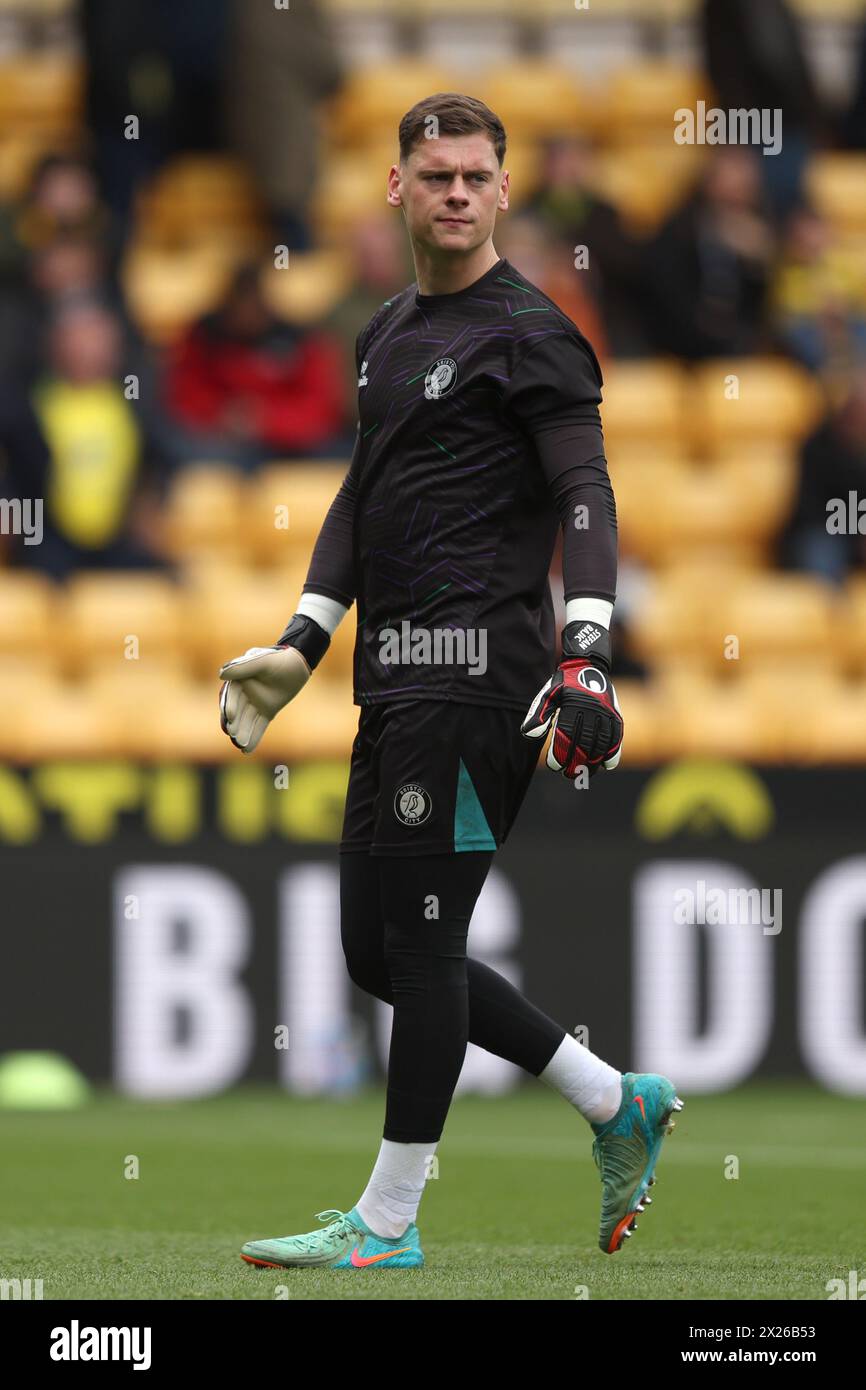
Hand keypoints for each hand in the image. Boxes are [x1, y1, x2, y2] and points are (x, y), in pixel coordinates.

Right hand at [218, 613, 328, 753]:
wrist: (298, 664)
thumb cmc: (279, 659)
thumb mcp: (263, 661)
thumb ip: (243, 667)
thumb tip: (221, 675)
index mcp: (238, 679)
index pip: (231, 695)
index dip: (229, 705)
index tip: (229, 716)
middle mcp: (244, 693)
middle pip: (237, 711)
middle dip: (234, 723)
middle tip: (233, 734)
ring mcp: (255, 703)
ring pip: (247, 721)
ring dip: (242, 733)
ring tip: (239, 745)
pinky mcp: (267, 712)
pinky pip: (259, 726)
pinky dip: (254, 738)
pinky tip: (247, 750)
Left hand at [521, 620, 622, 780]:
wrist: (588, 664)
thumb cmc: (564, 683)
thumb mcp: (548, 694)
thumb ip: (539, 714)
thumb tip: (528, 734)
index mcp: (572, 706)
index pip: (566, 737)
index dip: (561, 754)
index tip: (556, 766)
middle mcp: (591, 710)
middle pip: (584, 744)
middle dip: (576, 763)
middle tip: (569, 774)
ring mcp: (606, 713)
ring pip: (601, 744)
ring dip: (594, 762)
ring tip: (586, 773)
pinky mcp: (615, 715)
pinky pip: (617, 737)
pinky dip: (614, 752)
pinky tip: (607, 765)